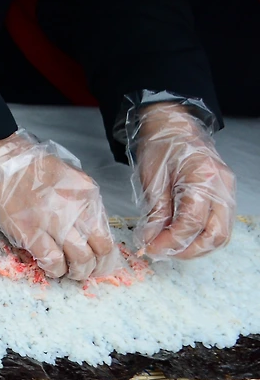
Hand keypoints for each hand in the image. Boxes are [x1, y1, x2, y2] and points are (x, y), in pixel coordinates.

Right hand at [0, 130, 117, 280]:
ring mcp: (53, 220)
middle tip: (86, 272)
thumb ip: (78, 200)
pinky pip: (51, 260)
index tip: (99, 261)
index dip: (105, 253)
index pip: (106, 232)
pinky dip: (54, 269)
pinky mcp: (29, 230)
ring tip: (69, 273)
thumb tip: (84, 227)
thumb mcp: (65, 175)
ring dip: (77, 272)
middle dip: (96, 267)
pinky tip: (51, 269)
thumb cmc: (26, 163)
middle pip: (100, 249)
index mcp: (86, 193)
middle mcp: (76, 208)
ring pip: (80, 259)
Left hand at [128, 103, 235, 258]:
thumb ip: (154, 211)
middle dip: (188, 250)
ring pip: (221, 234)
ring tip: (169, 248)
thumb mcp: (151, 178)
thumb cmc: (161, 146)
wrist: (173, 126)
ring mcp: (227, 192)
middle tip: (162, 253)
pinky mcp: (225, 196)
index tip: (151, 248)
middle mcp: (222, 187)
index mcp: (202, 177)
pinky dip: (201, 236)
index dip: (171, 241)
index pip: (192, 222)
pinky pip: (219, 225)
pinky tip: (180, 237)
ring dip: (196, 247)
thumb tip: (150, 240)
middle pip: (215, 235)